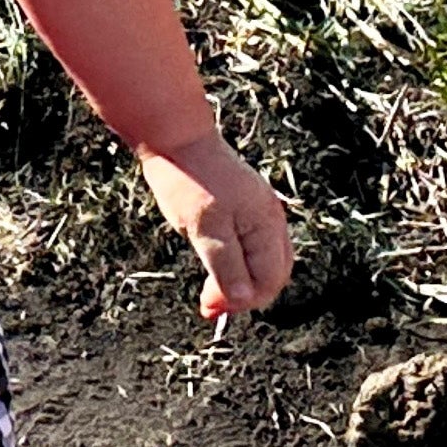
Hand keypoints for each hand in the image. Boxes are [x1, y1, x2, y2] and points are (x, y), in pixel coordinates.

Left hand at [137, 132, 293, 319]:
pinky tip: (215, 267)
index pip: (270, 278)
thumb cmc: (188, 179)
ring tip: (209, 292)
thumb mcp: (204, 227)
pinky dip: (237, 263)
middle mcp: (270, 219)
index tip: (211, 308)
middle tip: (208, 304)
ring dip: (240, 281)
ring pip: (262, 260)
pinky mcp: (244, 207)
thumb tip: (245, 299)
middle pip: (272, 272)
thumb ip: (225, 264)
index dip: (244, 300)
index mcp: (267, 223)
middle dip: (244, 294)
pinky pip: (251, 245)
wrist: (174, 138)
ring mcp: (259, 211)